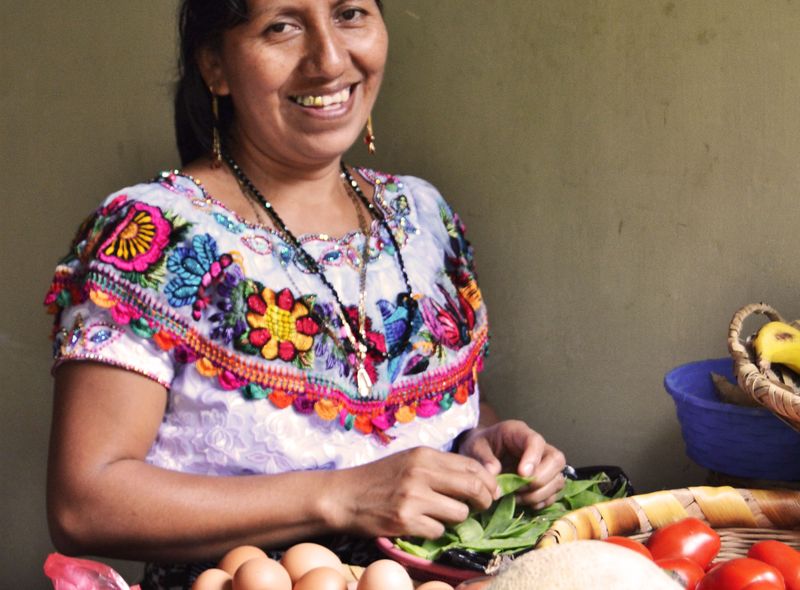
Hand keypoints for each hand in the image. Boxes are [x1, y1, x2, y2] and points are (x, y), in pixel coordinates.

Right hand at [330, 447, 496, 539]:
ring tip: (440, 515)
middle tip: (481, 507)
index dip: (488, 481)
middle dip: (484, 500)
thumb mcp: (410, 461)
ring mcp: (413, 497)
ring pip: (459, 513)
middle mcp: (421, 473)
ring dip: (455, 519)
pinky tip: (421, 525)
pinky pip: (438, 532)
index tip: (490, 492)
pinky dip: (434, 531)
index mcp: (424, 455)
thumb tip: (478, 479)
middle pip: (473, 487)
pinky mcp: (405, 521)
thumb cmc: (379, 478)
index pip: (473, 466)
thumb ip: (440, 467)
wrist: (344, 496)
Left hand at [456, 420, 565, 508]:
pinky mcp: (544, 481)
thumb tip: (494, 473)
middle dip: (541, 479)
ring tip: (517, 497)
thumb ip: (484, 458)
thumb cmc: (480, 446)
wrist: (481, 452)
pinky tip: (523, 502)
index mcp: (519, 433)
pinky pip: (553, 494)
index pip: (536, 441)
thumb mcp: (475, 447)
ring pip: (558, 479)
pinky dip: (541, 502)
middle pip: (556, 460)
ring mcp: (544, 464)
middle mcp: (538, 447)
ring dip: (539, 493)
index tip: (522, 474)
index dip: (533, 458)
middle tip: (519, 488)